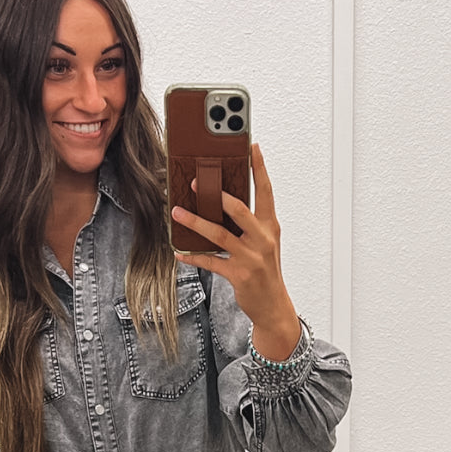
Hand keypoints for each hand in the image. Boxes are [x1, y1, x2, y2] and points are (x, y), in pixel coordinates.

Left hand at [170, 141, 299, 347]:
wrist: (273, 305)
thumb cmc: (265, 270)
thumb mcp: (264, 243)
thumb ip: (249, 223)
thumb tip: (222, 203)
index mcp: (270, 226)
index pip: (265, 191)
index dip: (259, 168)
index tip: (252, 146)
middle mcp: (263, 238)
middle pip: (238, 209)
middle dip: (215, 195)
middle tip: (194, 183)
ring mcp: (251, 257)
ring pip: (219, 234)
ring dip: (195, 222)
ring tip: (177, 213)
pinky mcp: (239, 274)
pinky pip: (211, 262)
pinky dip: (193, 257)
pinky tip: (180, 252)